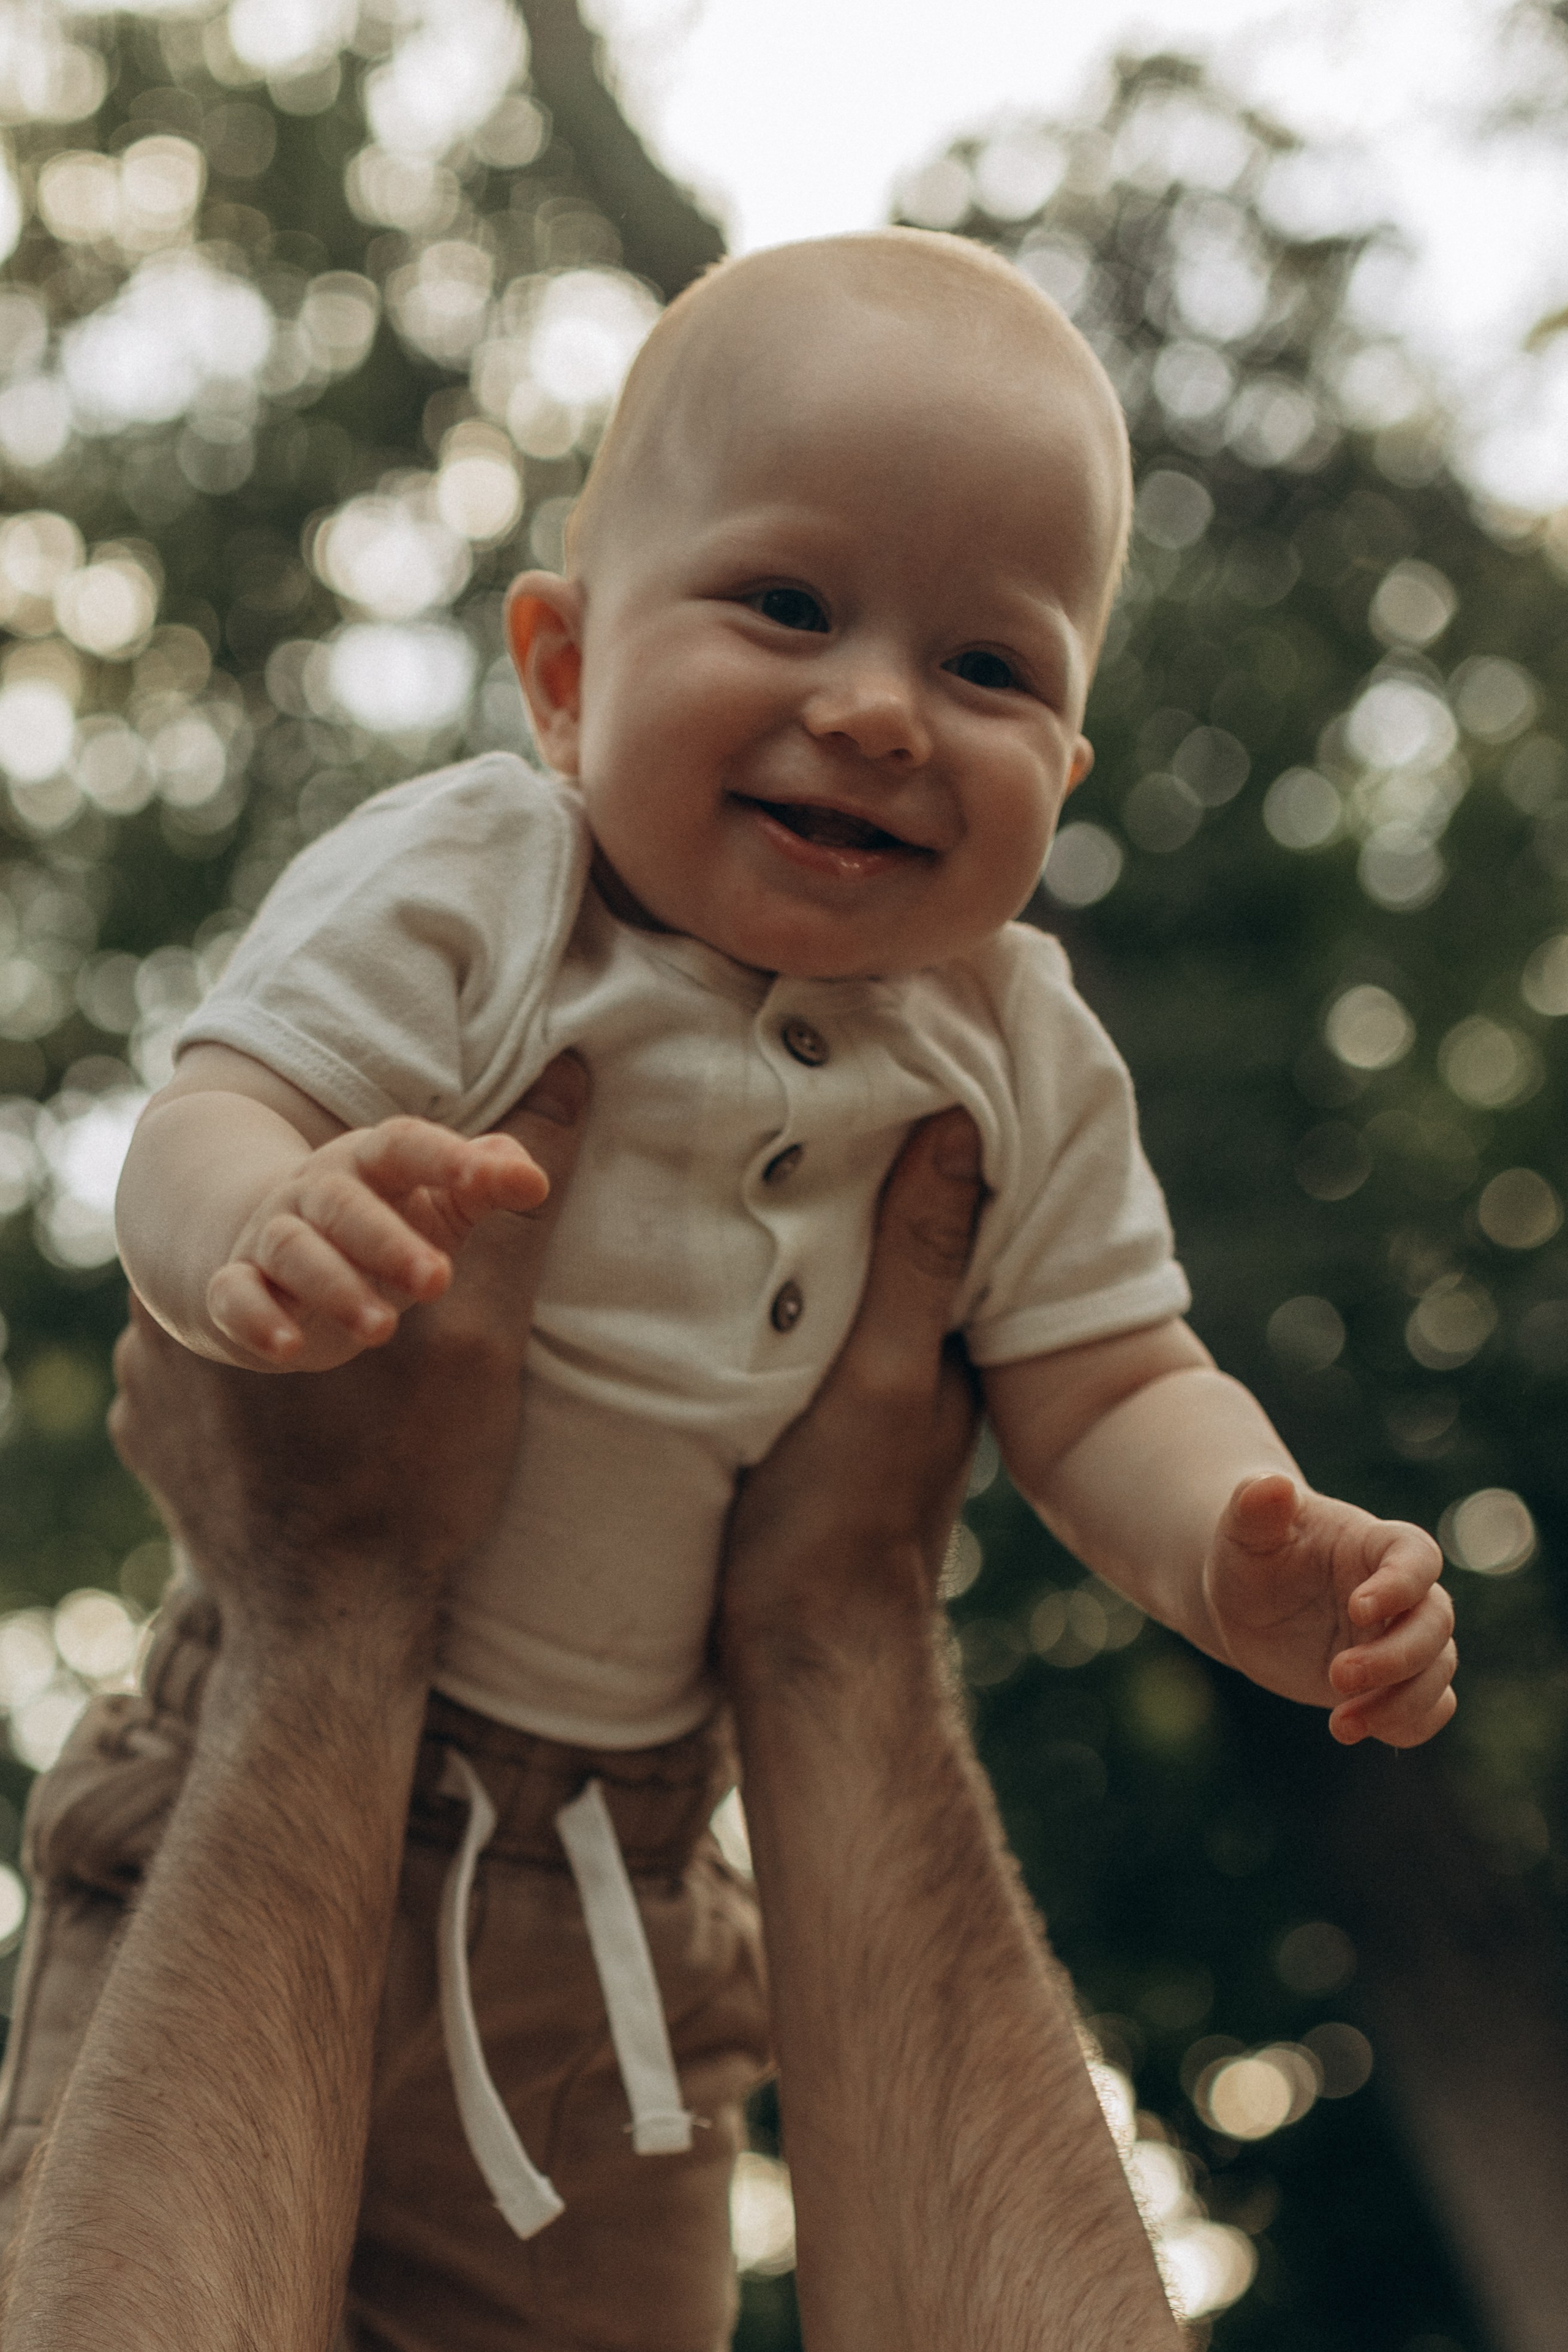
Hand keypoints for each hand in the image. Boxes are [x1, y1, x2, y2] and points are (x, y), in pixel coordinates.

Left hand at [110, 1057, 587, 1665]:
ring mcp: (149, 1393)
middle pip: (269, 1251)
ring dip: (289, 1330)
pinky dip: (251, 1396)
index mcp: (246, 1269)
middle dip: (334, 1271)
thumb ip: (512, 1201)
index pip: (310, 1191)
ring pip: (229, 1320)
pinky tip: (305, 1427)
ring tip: (358, 1375)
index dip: (376, 1210)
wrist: (334, 1629)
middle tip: (400, 1317)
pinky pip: (195, 1394)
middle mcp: (171, 1319)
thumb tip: (567, 1077)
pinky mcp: (148, 1448)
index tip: (423, 1254)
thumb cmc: (413, 1476)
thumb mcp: (482, 1330)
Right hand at [208, 1117, 549, 1369]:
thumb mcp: (437, 1204)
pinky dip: (255, 1320)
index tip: (508, 1183)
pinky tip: (286, 1350)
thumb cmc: (381, 1228)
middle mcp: (315, 1192)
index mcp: (370, 1164)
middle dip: (389, 1242)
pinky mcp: (236, 1285)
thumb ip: (484, 1185)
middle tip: (438, 1281)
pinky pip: (234, 1296)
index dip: (450, 1159)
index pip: (405, 1146)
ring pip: (294, 1250)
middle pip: (345, 1205)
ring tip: (381, 1330)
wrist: (269, 1251)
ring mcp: (271, 1236)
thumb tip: (532, 1176)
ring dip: (335, 1287)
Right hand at [720, 1105, 984, 1689]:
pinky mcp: (817, 1415)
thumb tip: (960, 1128)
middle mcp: (922, 1354)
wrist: (804, 1661)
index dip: (922, 1119)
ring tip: (750, 1126)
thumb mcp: (881, 1380)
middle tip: (795, 1064)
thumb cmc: (840, 1522)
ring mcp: (869, 1387)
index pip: (948, 1194)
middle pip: (895, 1224)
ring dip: (814, 1208)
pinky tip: (725, 1236)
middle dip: (859, 1152)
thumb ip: (917, 1264)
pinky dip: (782, 1268)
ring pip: (848, 1267)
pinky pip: (807, 1314)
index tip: (877, 1042)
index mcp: (952, 1335)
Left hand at [1204, 1473, 1455, 1747]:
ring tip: (1341, 1725)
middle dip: (1397, 1656)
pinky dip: (1410, 1725)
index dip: (1402, 1584)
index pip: (1416, 1557)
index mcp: (1374, 1544)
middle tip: (1337, 1677)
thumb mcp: (1244, 1528)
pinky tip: (1359, 1732)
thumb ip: (1256, 1505)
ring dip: (1401, 1702)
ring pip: (1437, 1671)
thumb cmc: (1249, 1552)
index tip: (1358, 1609)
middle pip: (1435, 1622)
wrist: (1245, 1600)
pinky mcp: (1391, 1681)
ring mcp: (1398, 1638)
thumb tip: (1272, 1484)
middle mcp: (1400, 1594)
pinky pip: (1429, 1707)